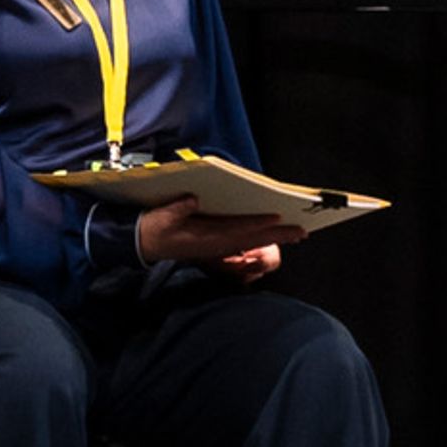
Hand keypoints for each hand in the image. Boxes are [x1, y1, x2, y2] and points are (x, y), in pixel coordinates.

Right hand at [138, 199, 282, 278]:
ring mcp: (217, 247)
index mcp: (205, 236)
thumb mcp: (161, 217)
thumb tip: (192, 199)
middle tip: (302, 232)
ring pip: (252, 242)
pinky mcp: (216, 246)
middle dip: (278, 235)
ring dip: (274, 239)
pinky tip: (273, 238)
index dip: (258, 223)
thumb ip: (177, 209)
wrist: (144, 245)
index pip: (238, 229)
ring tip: (296, 235)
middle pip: (252, 238)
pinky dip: (261, 241)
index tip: (277, 218)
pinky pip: (243, 244)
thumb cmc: (154, 229)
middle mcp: (216, 244)